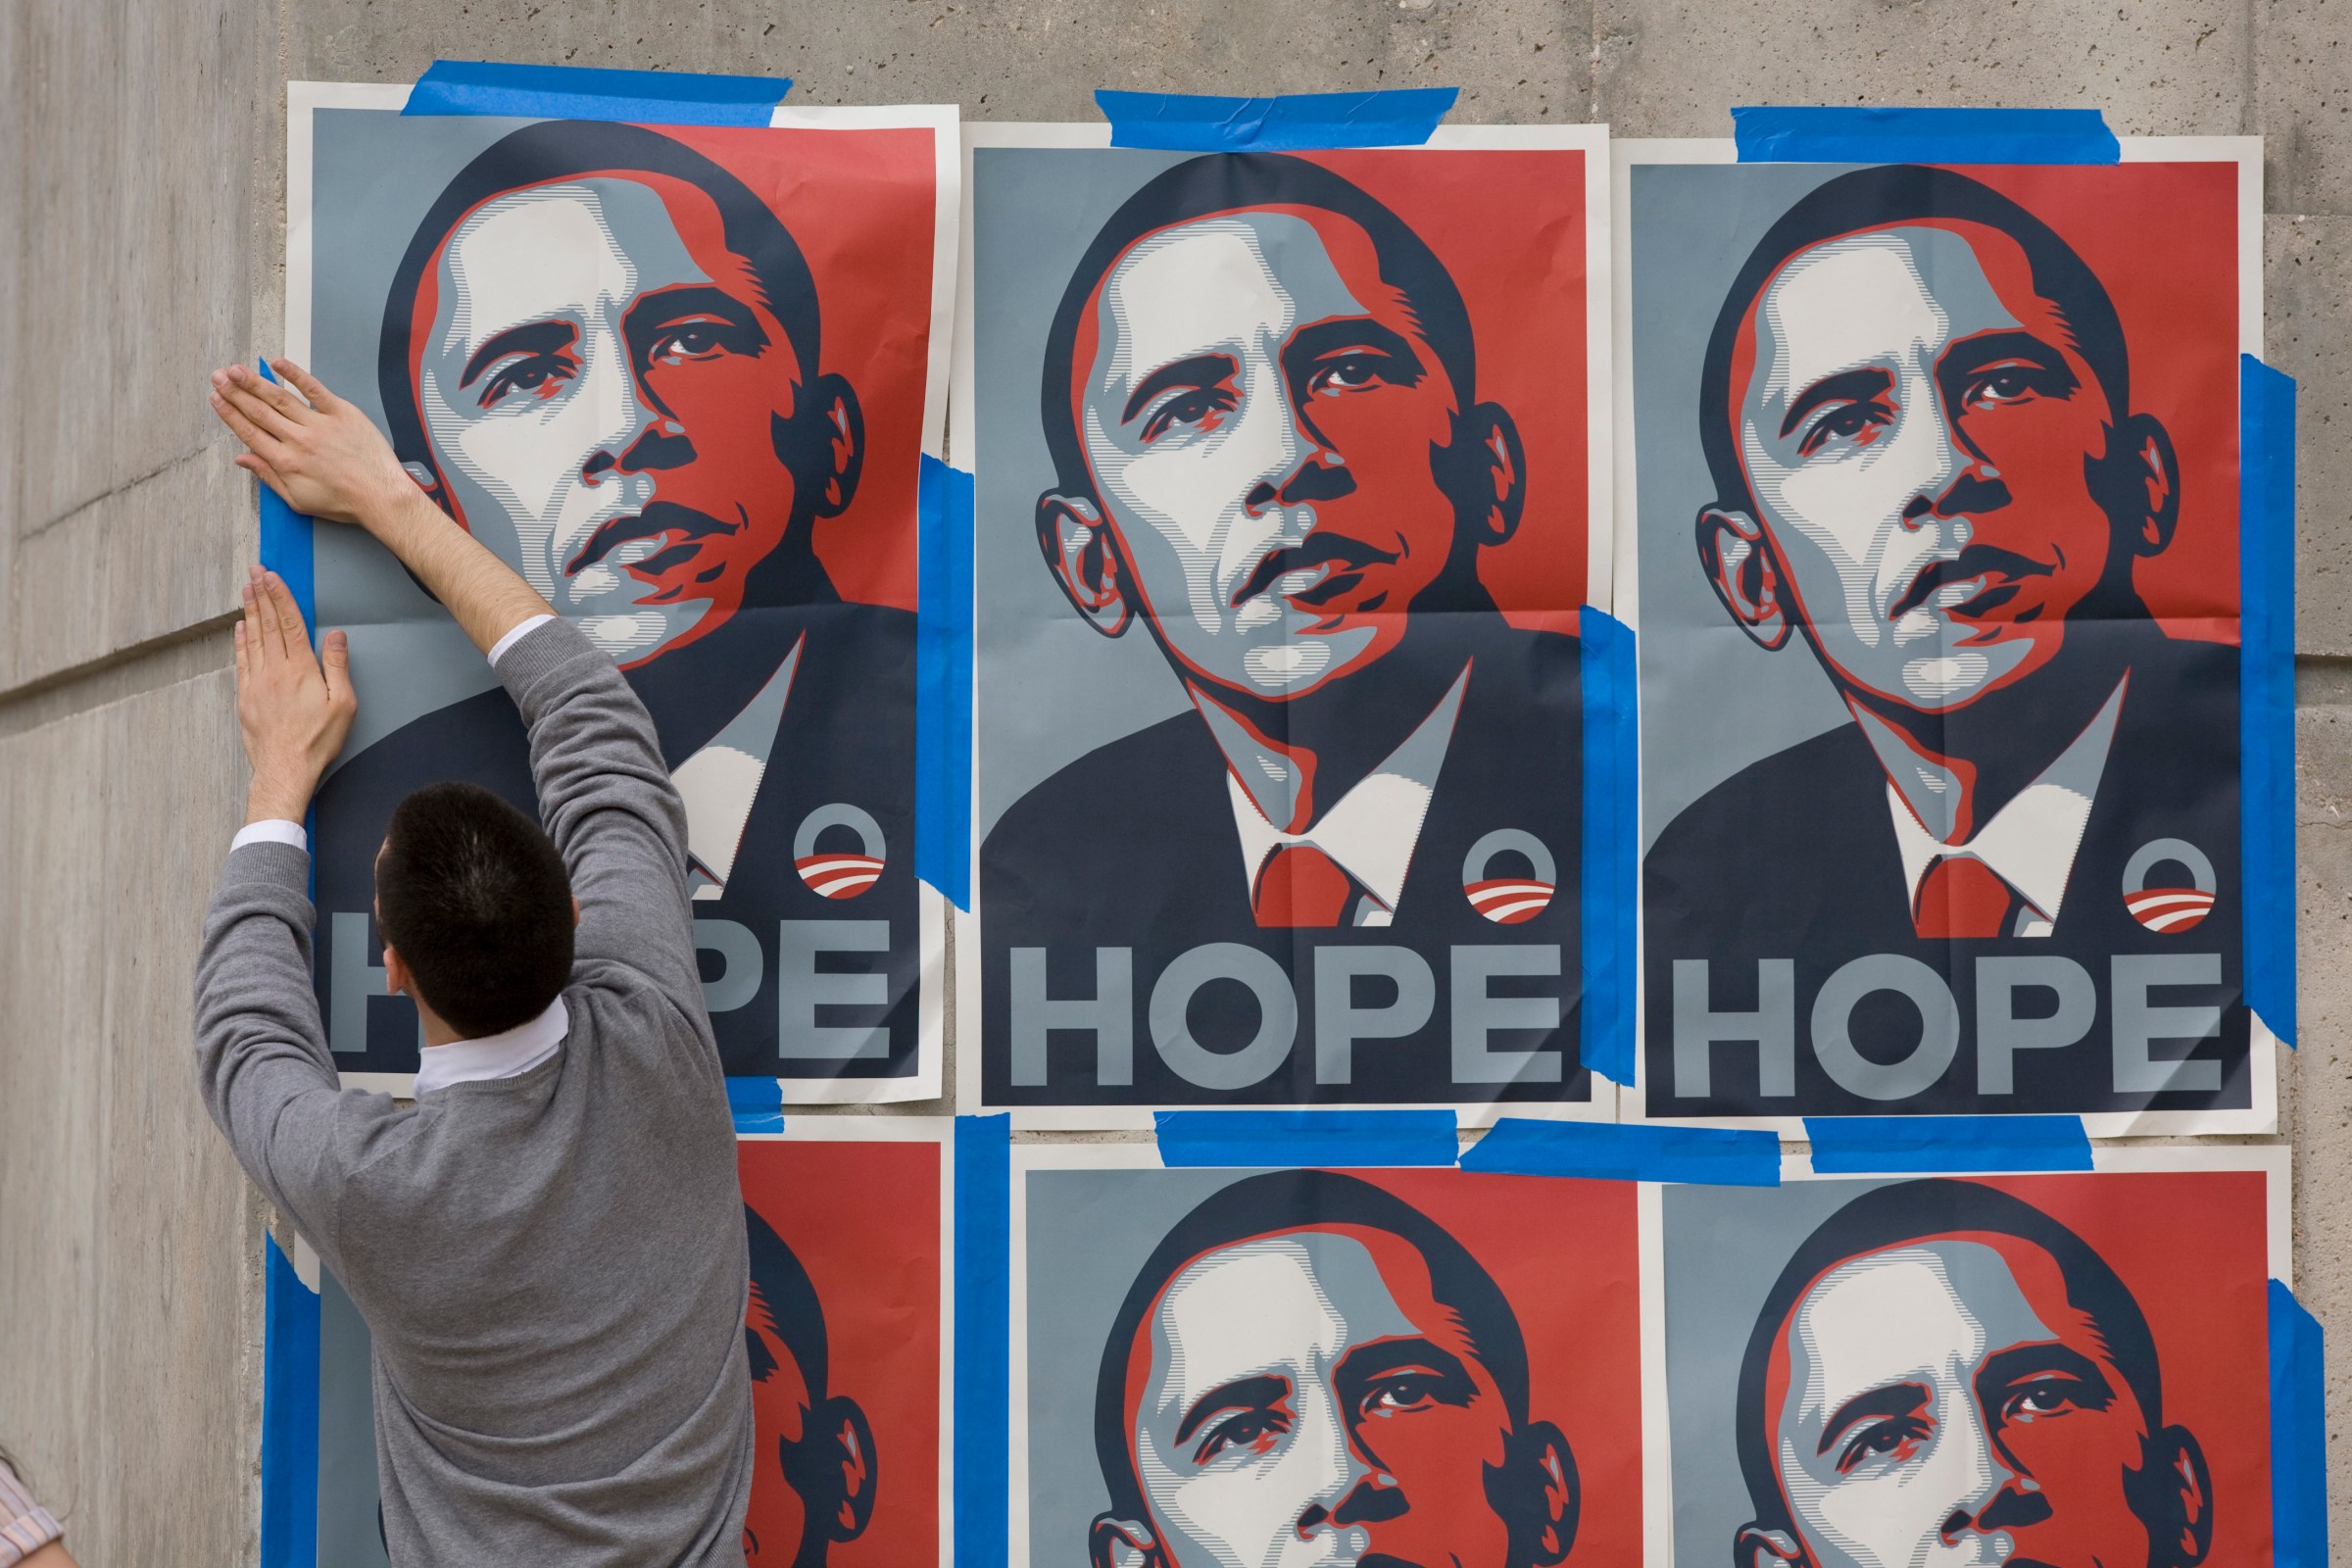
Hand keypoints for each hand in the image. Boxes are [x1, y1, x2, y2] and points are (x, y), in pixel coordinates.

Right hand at [208, 359, 418, 531]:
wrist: (380, 496)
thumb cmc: (344, 501)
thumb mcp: (298, 500)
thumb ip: (268, 477)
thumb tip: (242, 459)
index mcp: (285, 462)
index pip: (249, 432)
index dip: (229, 413)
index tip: (216, 399)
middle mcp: (298, 440)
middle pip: (259, 411)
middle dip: (234, 393)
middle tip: (217, 377)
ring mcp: (319, 424)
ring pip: (280, 398)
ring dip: (254, 382)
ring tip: (236, 370)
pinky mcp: (342, 413)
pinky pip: (314, 389)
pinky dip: (295, 374)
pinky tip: (277, 363)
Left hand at [235, 566, 356, 824]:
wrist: (284, 768)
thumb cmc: (318, 740)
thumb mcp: (343, 704)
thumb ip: (339, 666)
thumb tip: (336, 635)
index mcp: (301, 669)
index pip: (290, 623)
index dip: (281, 596)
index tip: (272, 575)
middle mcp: (275, 670)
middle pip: (268, 624)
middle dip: (262, 595)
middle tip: (254, 571)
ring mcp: (257, 682)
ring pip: (252, 638)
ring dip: (250, 611)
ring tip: (247, 589)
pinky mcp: (246, 696)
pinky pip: (241, 660)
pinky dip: (240, 640)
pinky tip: (240, 627)